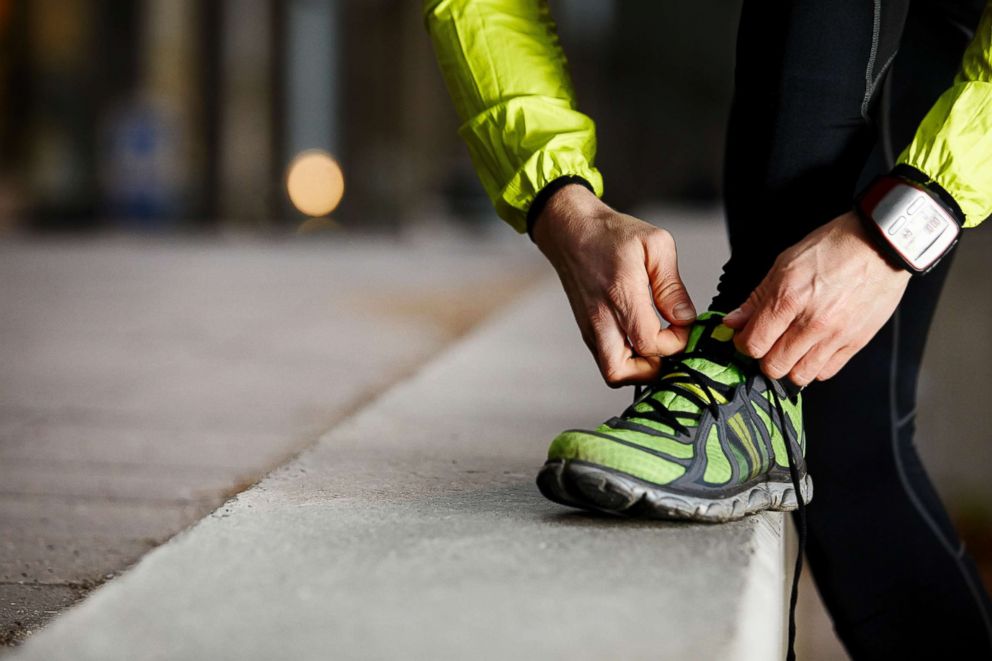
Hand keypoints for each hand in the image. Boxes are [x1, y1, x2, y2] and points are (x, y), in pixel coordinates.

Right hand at [532, 184, 696, 386]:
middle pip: (621, 373)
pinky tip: (639, 338)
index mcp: (620, 294)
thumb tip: (684, 319)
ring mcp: (589, 327)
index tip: (681, 325)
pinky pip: (606, 359)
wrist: (571, 230)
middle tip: (666, 347)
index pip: (649, 343)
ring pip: (611, 373)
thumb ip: (672, 286)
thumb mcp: (655, 245)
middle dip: (652, 369)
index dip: (674, 342)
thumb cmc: (611, 234)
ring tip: (654, 345)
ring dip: (637, 368)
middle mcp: (600, 317)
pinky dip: (626, 360)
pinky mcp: (586, 329)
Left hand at [723, 211, 910, 385]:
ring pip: (799, 376)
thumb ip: (757, 297)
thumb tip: (734, 321)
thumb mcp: (784, 264)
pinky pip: (826, 372)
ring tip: (789, 348)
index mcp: (789, 299)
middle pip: (773, 366)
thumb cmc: (833, 248)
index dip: (743, 344)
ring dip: (789, 366)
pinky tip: (811, 349)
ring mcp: (836, 336)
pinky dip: (814, 367)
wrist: (880, 245)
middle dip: (763, 357)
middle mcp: (812, 322)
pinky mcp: (856, 343)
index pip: (754, 344)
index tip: (745, 337)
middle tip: (767, 343)